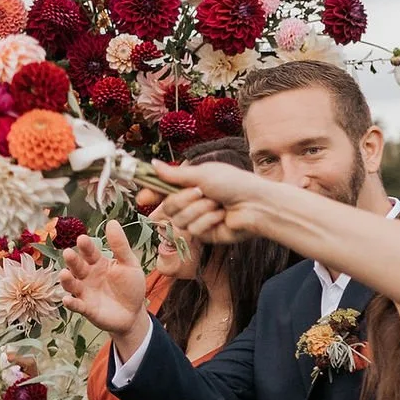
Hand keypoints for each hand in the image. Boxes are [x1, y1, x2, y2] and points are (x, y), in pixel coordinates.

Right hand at [59, 222, 150, 341]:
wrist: (134, 313)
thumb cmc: (130, 286)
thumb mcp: (129, 264)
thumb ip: (120, 246)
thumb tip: (112, 222)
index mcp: (98, 263)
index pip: (90, 252)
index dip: (86, 246)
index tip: (82, 238)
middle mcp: (87, 276)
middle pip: (77, 266)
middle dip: (72, 260)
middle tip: (68, 253)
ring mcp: (85, 292)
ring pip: (72, 284)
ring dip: (67, 280)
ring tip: (64, 274)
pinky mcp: (87, 309)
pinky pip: (77, 305)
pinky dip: (71, 303)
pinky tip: (67, 299)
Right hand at [143, 163, 274, 247]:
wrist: (256, 204)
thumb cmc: (234, 183)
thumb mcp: (203, 174)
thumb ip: (175, 174)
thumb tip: (153, 165)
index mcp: (189, 185)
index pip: (162, 191)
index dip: (151, 194)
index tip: (143, 197)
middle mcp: (192, 202)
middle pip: (168, 207)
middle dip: (184, 199)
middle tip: (202, 193)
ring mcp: (198, 220)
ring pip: (180, 220)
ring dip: (200, 210)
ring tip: (218, 205)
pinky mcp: (205, 235)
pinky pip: (194, 230)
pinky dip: (209, 220)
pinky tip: (222, 217)